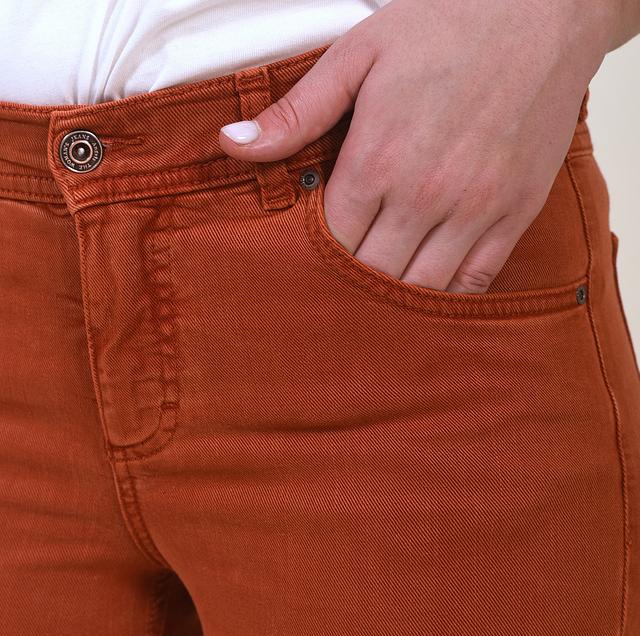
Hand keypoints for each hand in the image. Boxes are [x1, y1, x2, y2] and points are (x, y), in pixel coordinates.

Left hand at [219, 0, 614, 292]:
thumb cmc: (446, 24)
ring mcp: (475, 210)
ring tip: (376, 294)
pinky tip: (426, 293)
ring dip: (393, 298)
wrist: (544, 9)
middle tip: (337, 285)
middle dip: (349, 284)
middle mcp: (425, 196)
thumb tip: (230, 145)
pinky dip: (446, 297)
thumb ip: (296, 112)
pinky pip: (475, 282)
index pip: (331, 242)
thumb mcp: (358, 54)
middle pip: (371, 275)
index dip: (315, 258)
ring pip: (420, 289)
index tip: (309, 258)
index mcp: (378, 159)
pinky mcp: (515, 214)